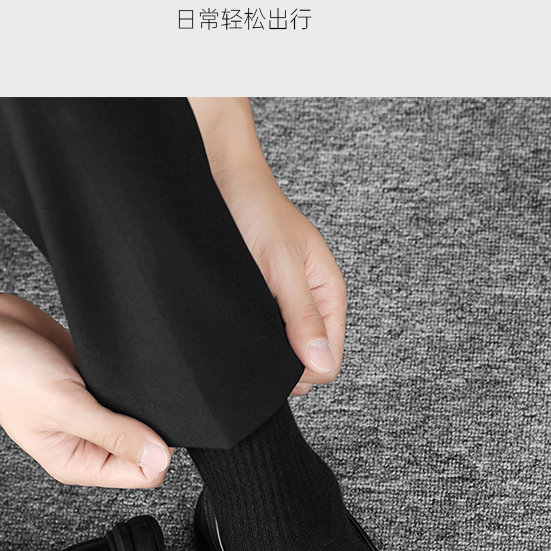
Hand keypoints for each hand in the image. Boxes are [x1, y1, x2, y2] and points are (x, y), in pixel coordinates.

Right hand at [0, 293, 172, 487]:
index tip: (147, 423)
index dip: (154, 452)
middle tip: (125, 397)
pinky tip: (110, 367)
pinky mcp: (93, 383)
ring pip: (139, 417)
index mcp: (75, 462)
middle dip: (147, 424)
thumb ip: (113, 433)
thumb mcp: (63, 406)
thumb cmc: (3, 370)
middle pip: (143, 447)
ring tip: (112, 380)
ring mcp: (90, 412)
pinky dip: (129, 379)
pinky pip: (128, 390)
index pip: (141, 475)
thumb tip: (159, 456)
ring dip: (138, 400)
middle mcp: (84, 442)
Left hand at [187, 98, 346, 396]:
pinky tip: (234, 324)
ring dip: (263, 351)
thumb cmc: (256, 210)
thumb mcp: (282, 266)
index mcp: (328, 294)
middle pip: (306, 361)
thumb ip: (302, 316)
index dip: (302, 372)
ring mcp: (284, 304)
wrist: (221, 178)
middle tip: (253, 343)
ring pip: (282, 351)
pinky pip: (262, 335)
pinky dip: (249, 338)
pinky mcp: (259, 301)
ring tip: (240, 329)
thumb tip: (320, 363)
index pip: (329, 362)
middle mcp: (310, 303)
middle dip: (282, 364)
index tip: (272, 361)